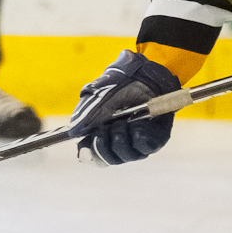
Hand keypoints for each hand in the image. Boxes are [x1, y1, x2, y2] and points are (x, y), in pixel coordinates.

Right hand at [69, 50, 179, 165]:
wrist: (143, 72)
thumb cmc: (119, 85)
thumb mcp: (97, 98)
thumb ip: (85, 116)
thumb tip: (75, 133)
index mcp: (103, 135)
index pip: (93, 156)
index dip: (89, 156)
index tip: (85, 149)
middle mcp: (121, 141)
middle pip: (108, 160)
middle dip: (103, 147)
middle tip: (104, 131)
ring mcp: (139, 141)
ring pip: (126, 156)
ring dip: (120, 140)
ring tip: (121, 124)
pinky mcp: (156, 138)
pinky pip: (145, 148)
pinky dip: (138, 137)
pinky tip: (136, 124)